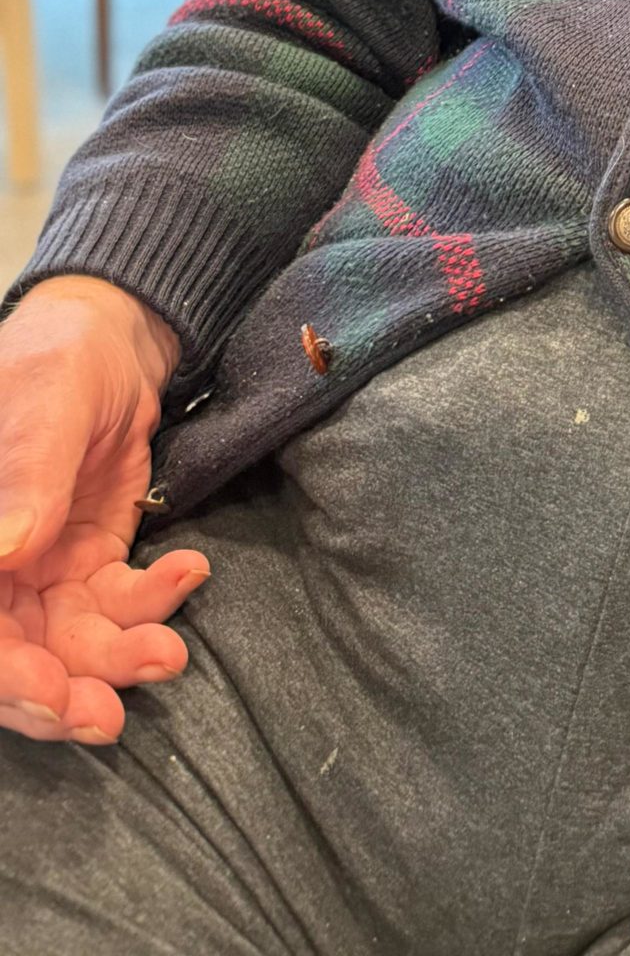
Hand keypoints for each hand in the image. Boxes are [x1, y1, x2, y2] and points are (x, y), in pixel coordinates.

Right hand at [0, 275, 208, 745]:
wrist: (116, 336)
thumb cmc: (59, 354)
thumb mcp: (43, 401)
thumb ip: (24, 474)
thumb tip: (2, 551)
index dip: (2, 674)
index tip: (50, 693)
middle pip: (9, 658)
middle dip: (57, 695)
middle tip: (108, 714)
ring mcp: (36, 574)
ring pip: (65, 648)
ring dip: (114, 662)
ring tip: (168, 654)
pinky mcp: (89, 565)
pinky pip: (117, 607)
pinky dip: (153, 603)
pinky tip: (189, 570)